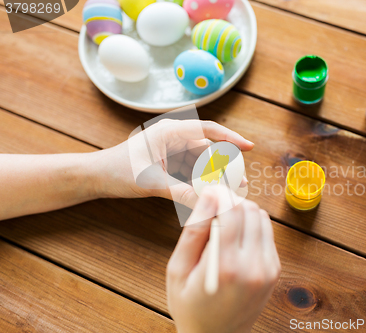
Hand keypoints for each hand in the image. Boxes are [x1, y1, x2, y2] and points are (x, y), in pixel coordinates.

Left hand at [92, 119, 252, 207]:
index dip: (231, 137)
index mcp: (170, 131)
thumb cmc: (117, 171)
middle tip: (241, 184)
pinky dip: (201, 182)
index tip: (249, 147)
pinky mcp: (169, 164)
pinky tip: (210, 195)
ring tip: (230, 192)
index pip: (208, 130)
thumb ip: (182, 193)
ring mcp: (172, 151)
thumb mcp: (152, 183)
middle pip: (208, 151)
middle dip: (224, 167)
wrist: (95, 177)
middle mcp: (174, 138)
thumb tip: (208, 206)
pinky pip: (191, 172)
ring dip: (214, 177)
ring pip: (201, 163)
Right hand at [167, 187, 280, 332]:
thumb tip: (210, 195)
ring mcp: (268, 269)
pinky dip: (252, 226)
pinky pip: (267, 232)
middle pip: (250, 209)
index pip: (232, 211)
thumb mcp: (178, 270)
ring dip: (243, 212)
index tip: (208, 189)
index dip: (220, 194)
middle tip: (212, 208)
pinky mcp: (274, 270)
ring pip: (261, 217)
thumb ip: (195, 230)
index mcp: (226, 267)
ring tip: (223, 225)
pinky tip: (235, 238)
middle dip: (231, 201)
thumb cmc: (190, 306)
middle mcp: (254, 266)